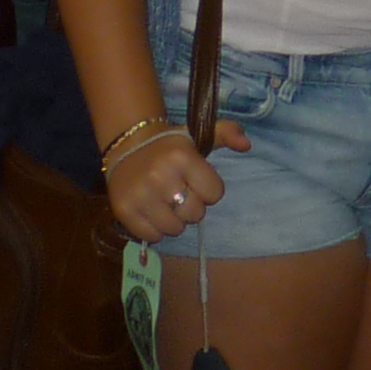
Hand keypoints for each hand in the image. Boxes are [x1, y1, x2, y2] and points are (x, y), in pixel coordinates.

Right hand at [103, 116, 248, 243]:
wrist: (127, 144)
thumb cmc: (169, 145)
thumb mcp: (199, 134)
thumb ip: (227, 133)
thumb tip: (247, 144)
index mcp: (182, 157)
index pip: (215, 193)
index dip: (209, 191)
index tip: (197, 182)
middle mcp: (160, 176)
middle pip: (195, 214)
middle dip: (193, 207)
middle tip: (181, 195)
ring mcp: (140, 195)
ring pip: (175, 228)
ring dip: (175, 221)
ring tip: (167, 205)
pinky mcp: (124, 210)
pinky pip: (152, 236)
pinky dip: (156, 230)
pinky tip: (153, 213)